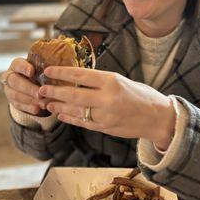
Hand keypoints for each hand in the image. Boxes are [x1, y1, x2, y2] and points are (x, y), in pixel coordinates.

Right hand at [1, 58, 47, 115]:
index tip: (32, 72)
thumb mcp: (42, 69)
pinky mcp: (12, 100)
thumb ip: (47, 70)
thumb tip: (58, 70)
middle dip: (28, 88)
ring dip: (29, 99)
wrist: (32, 85)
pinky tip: (37, 109)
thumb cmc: (40, 73)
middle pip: (15, 81)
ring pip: (15, 94)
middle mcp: (10, 76)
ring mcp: (9, 89)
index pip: (17, 64)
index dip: (24, 68)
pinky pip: (18, 105)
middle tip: (39, 93)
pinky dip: (28, 107)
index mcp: (17, 65)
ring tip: (41, 103)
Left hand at [39, 66, 175, 149]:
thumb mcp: (123, 81)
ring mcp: (106, 115)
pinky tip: (61, 114)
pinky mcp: (106, 128)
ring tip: (46, 102)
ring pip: (75, 110)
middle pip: (73, 93)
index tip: (48, 71)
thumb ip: (102, 82)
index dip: (61, 73)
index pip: (80, 74)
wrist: (159, 118)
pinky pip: (83, 122)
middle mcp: (107, 98)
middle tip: (40, 89)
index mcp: (112, 81)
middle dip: (54, 91)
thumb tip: (77, 79)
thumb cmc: (142, 95)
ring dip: (58, 106)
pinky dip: (70, 118)